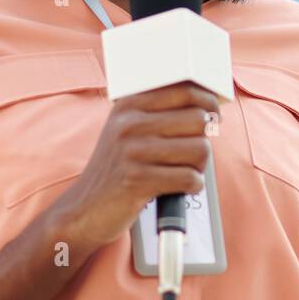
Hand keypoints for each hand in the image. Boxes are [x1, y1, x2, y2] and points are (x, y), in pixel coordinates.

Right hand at [55, 81, 219, 248]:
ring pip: (199, 149)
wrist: (84, 208)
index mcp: (130, 105)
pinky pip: (190, 178)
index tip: (214, 117)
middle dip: (204, 140)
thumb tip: (210, 104)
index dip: (209, 104)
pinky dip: (192, 186)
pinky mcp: (137, 180)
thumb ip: (161, 112)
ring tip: (181, 173)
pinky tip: (178, 188)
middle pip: (199, 120)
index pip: (186, 91)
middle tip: (192, 155)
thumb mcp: (129, 130)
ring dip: (199, 166)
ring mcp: (132, 151)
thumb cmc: (118, 168)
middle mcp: (129, 123)